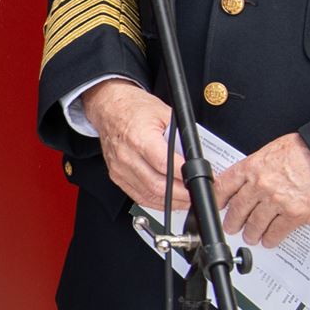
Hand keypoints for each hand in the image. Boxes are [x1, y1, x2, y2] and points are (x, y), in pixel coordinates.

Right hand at [77, 80, 186, 213]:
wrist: (110, 108)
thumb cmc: (134, 108)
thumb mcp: (165, 114)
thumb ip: (180, 136)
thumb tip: (196, 155)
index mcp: (139, 138)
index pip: (165, 165)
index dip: (184, 175)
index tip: (199, 178)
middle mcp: (127, 156)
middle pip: (157, 185)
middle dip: (181, 194)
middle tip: (196, 193)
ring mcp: (120, 169)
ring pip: (148, 195)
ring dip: (170, 201)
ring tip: (186, 199)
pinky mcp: (117, 176)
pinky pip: (138, 196)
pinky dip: (156, 201)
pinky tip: (168, 199)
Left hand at [215, 133, 309, 250]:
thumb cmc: (307, 151)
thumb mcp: (274, 151)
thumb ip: (258, 166)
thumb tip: (246, 178)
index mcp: (253, 167)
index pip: (225, 185)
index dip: (218, 199)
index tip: (218, 205)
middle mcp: (261, 185)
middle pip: (237, 209)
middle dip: (232, 221)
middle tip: (232, 226)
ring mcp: (277, 202)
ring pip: (255, 224)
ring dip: (250, 233)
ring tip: (250, 236)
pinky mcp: (294, 215)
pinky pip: (276, 232)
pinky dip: (270, 239)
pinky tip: (268, 240)